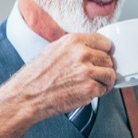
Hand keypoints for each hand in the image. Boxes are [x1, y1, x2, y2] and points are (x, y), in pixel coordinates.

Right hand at [2, 32, 116, 118]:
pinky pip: (104, 89)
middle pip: (109, 59)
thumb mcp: (54, 50)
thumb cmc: (36, 76)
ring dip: (104, 81)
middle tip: (95, 75)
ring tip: (93, 85)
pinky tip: (87, 93)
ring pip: (110, 74)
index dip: (104, 52)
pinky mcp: (90, 89)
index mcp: (73, 41)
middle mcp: (82, 54)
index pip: (104, 41)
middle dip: (104, 68)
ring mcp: (87, 71)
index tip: (102, 58)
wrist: (27, 96)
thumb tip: (91, 49)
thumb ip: (74, 47)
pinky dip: (98, 93)